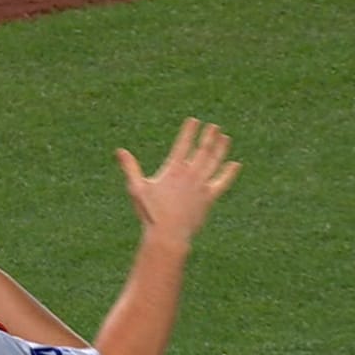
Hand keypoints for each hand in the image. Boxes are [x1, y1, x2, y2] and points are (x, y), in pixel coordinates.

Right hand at [116, 118, 240, 244]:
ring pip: (214, 162)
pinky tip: (235, 164)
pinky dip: (229, 173)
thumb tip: (119, 150)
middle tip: (214, 126)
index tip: (194, 120)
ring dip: (220, 149)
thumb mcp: (136, 188)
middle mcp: (190, 175)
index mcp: (173, 170)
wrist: (168, 234)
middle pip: (203, 150)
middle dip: (209, 136)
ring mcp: (201, 186)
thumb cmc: (150, 213)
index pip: (183, 144)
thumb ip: (130, 167)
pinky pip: (222, 182)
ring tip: (225, 138)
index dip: (189, 131)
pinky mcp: (209, 198)